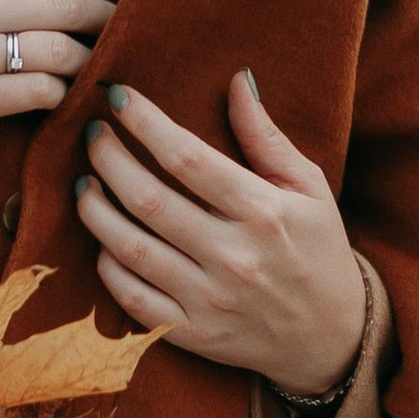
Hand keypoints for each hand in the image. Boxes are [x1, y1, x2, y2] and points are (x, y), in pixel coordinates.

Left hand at [74, 70, 366, 390]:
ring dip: (95, 210)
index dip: (145, 123)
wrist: (332, 338)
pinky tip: (102, 240)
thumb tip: (237, 79)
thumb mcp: (308, 187)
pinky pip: (131, 298)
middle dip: (108, 158)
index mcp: (263, 211)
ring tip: (86, 182)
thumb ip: (266, 136)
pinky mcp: (193, 334)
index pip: (187, 157)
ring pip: (129, 248)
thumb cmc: (318, 250)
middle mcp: (233, 256)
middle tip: (93, 134)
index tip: (118, 96)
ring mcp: (209, 299)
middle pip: (148, 199)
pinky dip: (108, 265)